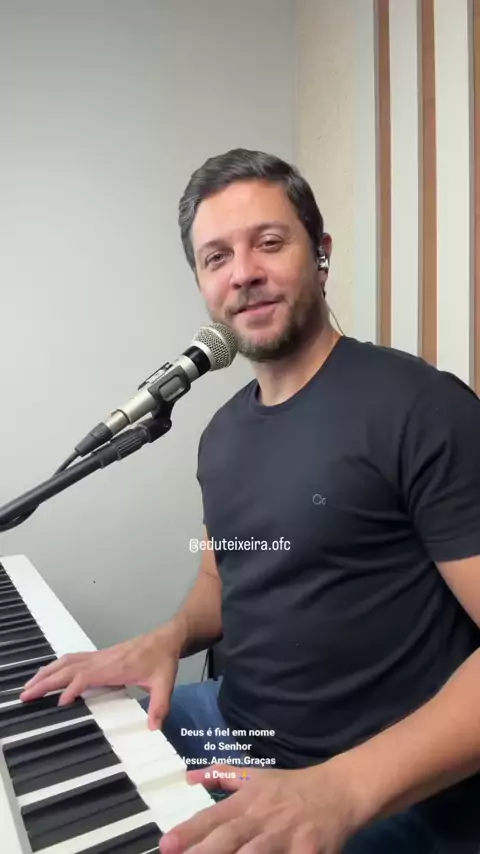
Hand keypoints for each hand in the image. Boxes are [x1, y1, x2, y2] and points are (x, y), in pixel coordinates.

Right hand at [19, 628, 180, 729]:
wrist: (166, 639)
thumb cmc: (163, 660)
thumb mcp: (165, 683)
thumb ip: (160, 705)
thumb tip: (153, 728)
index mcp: (116, 667)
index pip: (86, 675)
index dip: (72, 688)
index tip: (60, 704)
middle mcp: (103, 659)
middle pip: (68, 668)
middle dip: (46, 681)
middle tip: (26, 695)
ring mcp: (100, 656)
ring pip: (67, 661)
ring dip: (47, 673)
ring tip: (29, 686)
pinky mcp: (100, 656)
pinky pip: (73, 659)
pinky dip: (57, 667)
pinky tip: (49, 674)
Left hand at [158, 762, 356, 853]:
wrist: (338, 791)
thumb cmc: (290, 787)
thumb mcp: (256, 776)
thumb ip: (222, 776)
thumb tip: (189, 776)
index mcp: (248, 801)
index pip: (213, 817)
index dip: (189, 832)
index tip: (165, 845)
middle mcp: (262, 818)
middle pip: (230, 837)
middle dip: (204, 850)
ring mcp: (286, 837)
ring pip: (257, 853)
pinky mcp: (309, 853)